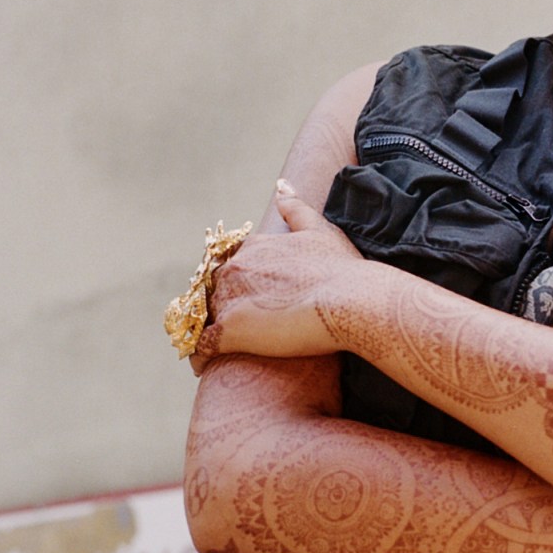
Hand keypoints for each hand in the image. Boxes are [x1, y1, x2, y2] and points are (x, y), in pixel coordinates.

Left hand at [201, 178, 367, 364]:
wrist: (354, 301)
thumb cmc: (343, 270)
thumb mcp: (320, 230)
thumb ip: (295, 207)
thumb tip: (281, 185)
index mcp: (253, 247)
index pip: (228, 265)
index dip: (235, 283)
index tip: (246, 298)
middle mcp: (235, 269)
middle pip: (212, 290)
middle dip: (216, 306)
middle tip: (235, 328)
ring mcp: (230, 299)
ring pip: (203, 317)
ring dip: (206, 331)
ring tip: (217, 350)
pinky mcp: (230, 331)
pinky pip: (201, 347)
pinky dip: (198, 357)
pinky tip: (205, 367)